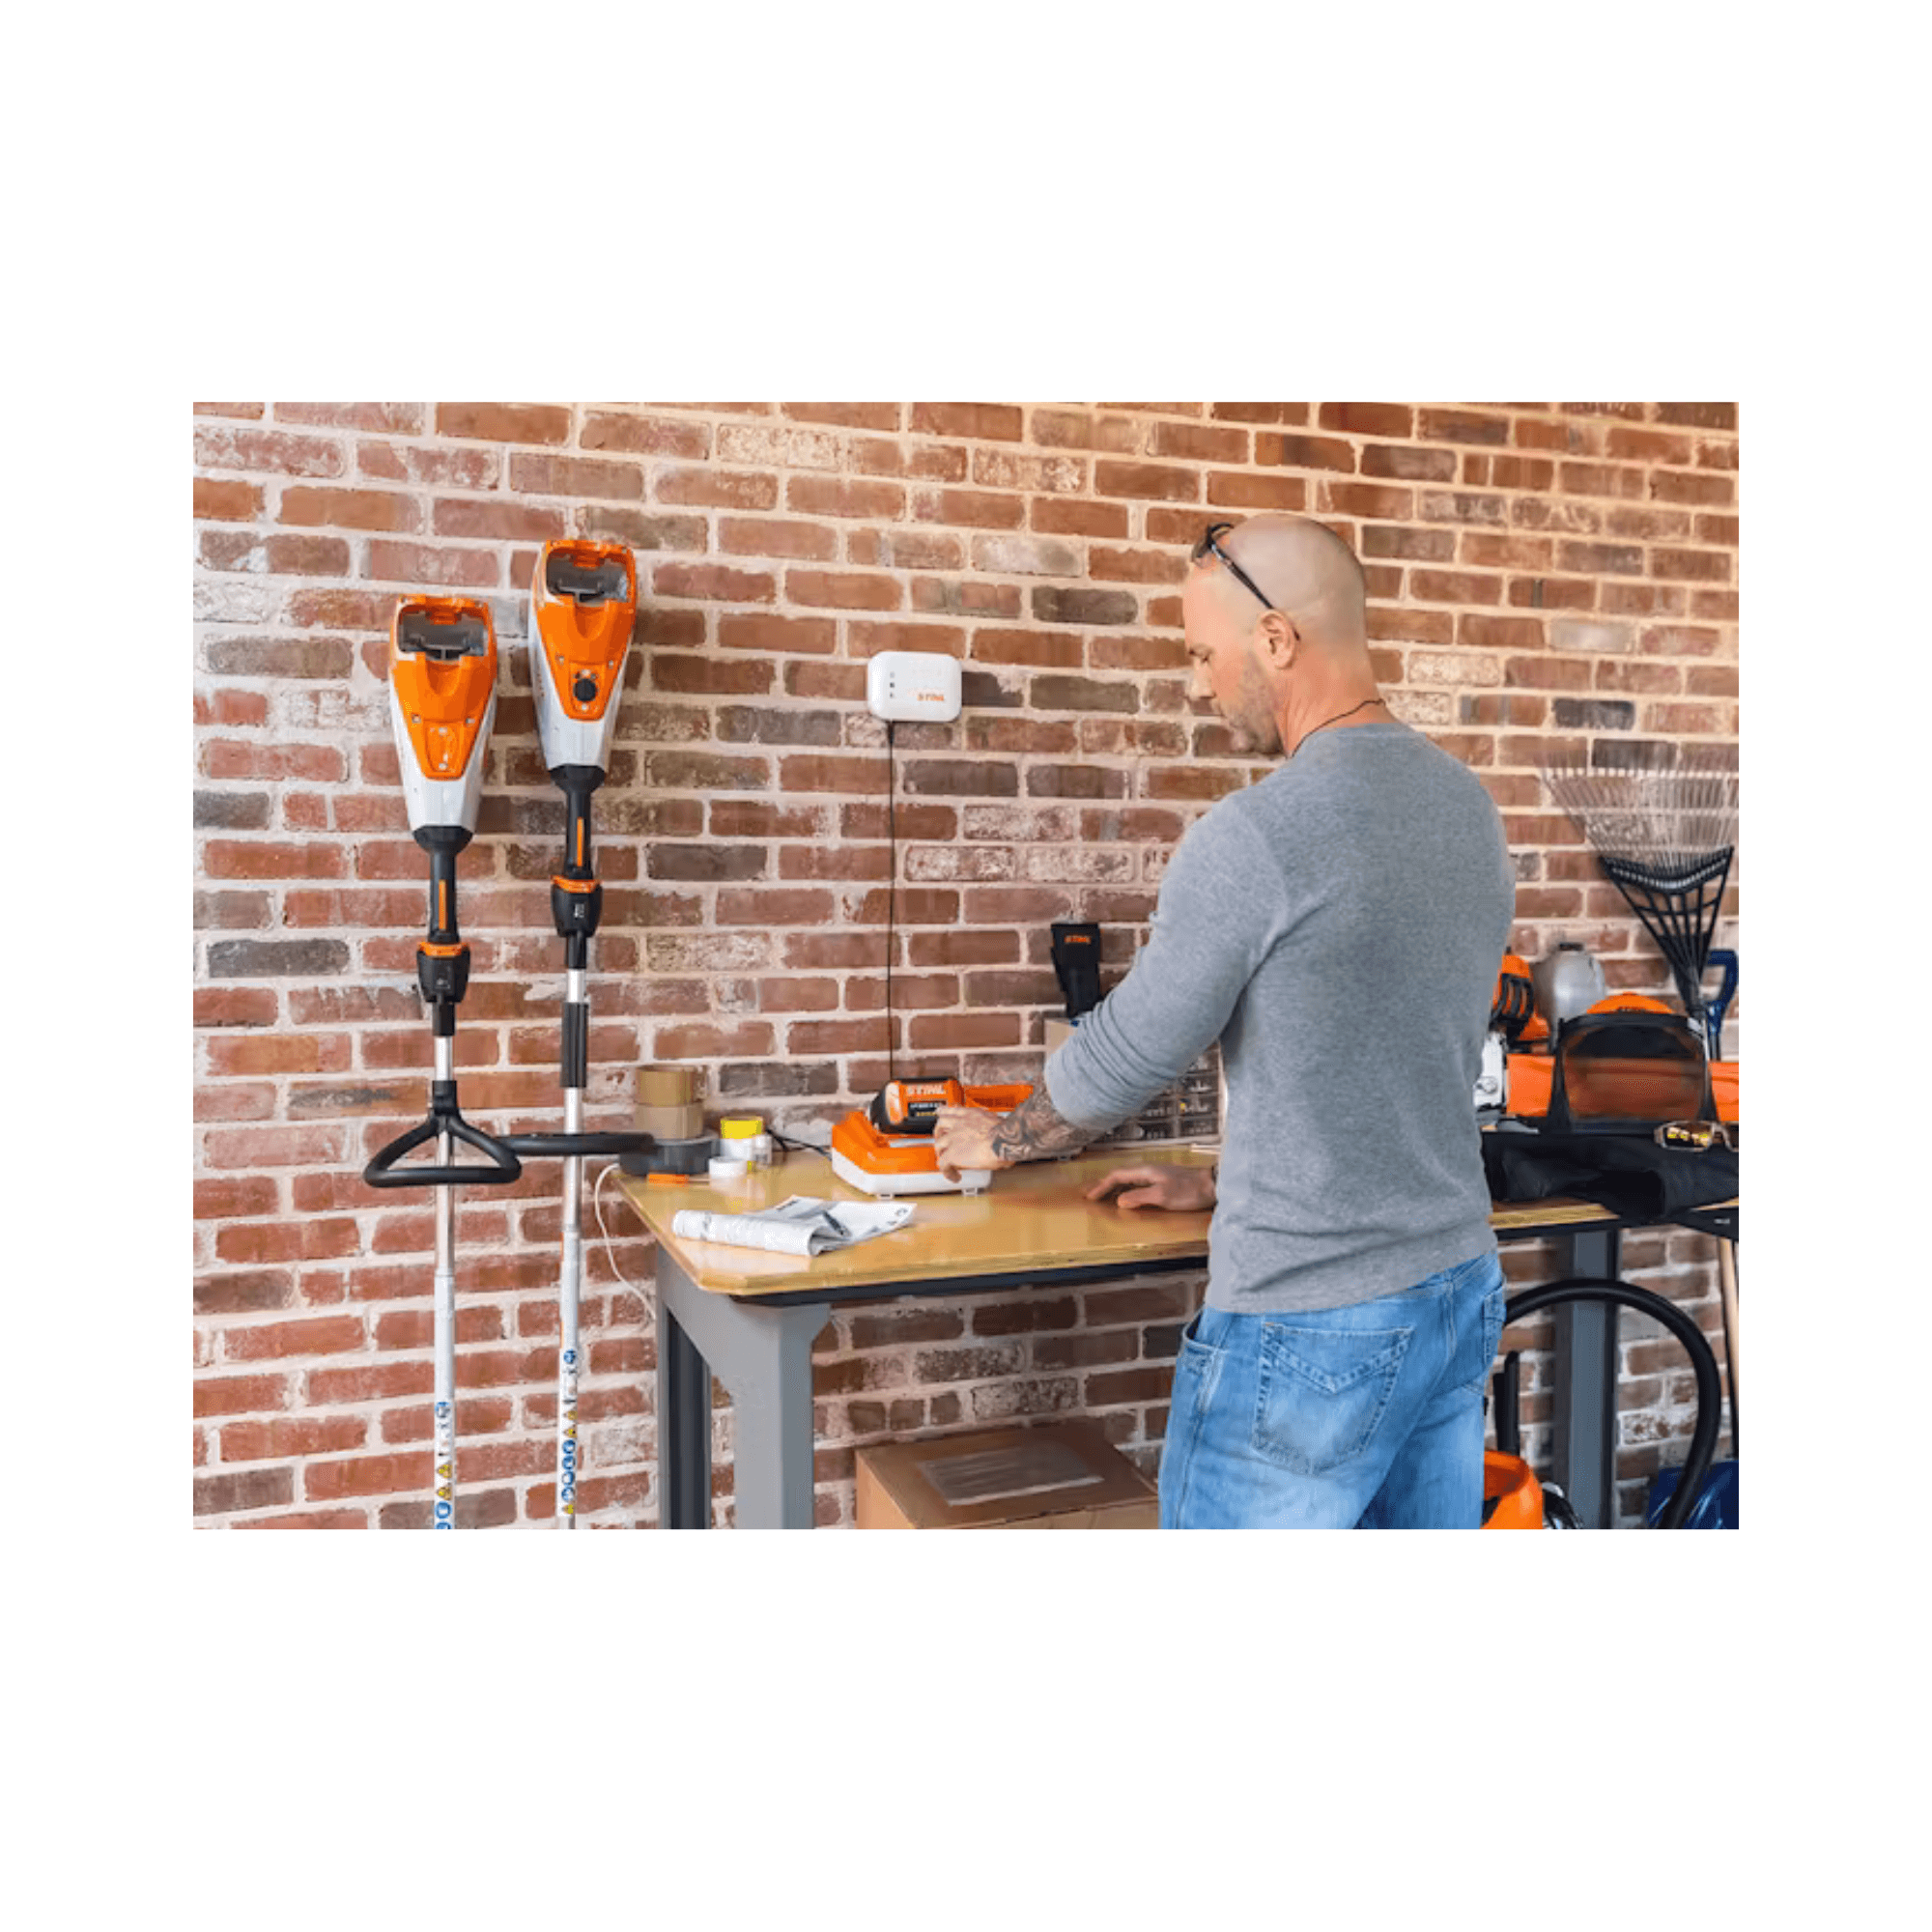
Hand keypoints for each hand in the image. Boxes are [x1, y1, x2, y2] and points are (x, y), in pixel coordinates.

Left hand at [930, 1106, 1011, 1181]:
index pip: (953, 1110)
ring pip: (938, 1144)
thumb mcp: (998, 1123)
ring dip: (941, 1152)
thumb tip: (998, 1133)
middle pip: (940, 1124)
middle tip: (941, 1139)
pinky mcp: (952, 1154)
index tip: (942, 1114)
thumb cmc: (1008, 1133)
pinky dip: (947, 1172)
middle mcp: (960, 1124)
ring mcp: (954, 1139)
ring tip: (945, 1160)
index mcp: (972, 1115)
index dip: (945, 1113)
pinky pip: (943, 1164)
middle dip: (939, 1132)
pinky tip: (954, 1177)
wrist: (1005, 1139)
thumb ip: (992, 1126)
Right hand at [1084, 1163, 1216, 1212]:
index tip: (1091, 1197)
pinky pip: (1139, 1184)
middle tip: (1092, 1195)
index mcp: (1146, 1171)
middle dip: (1105, 1185)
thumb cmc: (1190, 1190)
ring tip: (1105, 1197)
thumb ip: (1139, 1197)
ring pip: (1129, 1179)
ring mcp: (1157, 1175)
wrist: (1213, 1185)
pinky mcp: (1164, 1181)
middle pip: (1121, 1175)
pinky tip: (1129, 1197)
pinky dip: (1128, 1190)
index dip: (1102, 1186)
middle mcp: (1149, 1170)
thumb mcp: (1162, 1196)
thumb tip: (1120, 1201)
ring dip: (1115, 1188)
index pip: (1117, 1175)